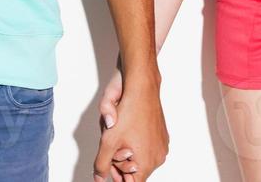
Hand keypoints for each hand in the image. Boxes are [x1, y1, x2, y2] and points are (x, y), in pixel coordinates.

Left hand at [94, 66, 166, 180]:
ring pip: (139, 158)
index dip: (118, 176)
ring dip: (126, 151)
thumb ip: (102, 164)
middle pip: (135, 171)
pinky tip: (127, 130)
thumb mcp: (108, 140)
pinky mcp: (161, 135)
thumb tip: (98, 179)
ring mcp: (162, 145)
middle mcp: (159, 156)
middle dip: (119, 162)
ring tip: (117, 135)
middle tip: (110, 146)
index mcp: (147, 162)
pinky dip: (135, 142)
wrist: (141, 88)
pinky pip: (146, 146)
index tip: (110, 165)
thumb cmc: (128, 112)